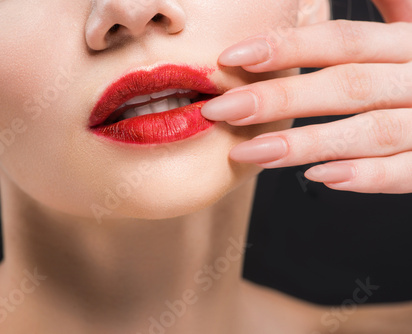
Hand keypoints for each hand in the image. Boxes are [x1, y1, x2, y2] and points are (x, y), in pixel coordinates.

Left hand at [202, 1, 411, 193]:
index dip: (286, 48)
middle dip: (280, 99)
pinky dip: (367, 176)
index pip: (342, 41)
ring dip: (307, 143)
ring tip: (251, 152)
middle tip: (222, 110)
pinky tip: (319, 178)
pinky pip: (409, 171)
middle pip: (346, 85)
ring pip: (370, 131)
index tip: (231, 59)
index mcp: (411, 42)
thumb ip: (393, 6)